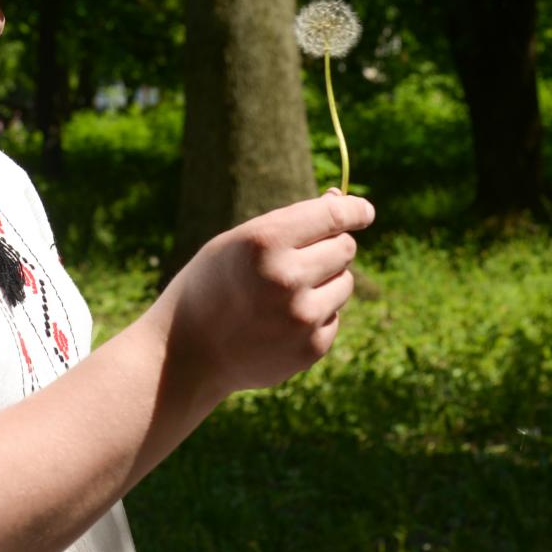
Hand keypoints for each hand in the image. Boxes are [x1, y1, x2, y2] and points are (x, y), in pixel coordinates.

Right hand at [148, 191, 375, 398]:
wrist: (187, 351)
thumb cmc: (214, 284)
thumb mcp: (241, 241)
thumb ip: (293, 221)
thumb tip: (344, 200)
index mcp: (265, 242)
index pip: (334, 215)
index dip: (355, 210)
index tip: (364, 211)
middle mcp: (287, 278)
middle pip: (345, 248)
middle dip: (331, 247)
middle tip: (302, 258)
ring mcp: (301, 317)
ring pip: (345, 283)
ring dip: (325, 282)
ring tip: (283, 295)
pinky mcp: (311, 348)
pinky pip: (334, 316)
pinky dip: (317, 315)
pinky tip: (279, 323)